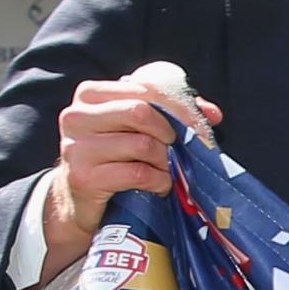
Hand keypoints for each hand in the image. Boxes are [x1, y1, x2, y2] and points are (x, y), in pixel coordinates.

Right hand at [42, 68, 222, 282]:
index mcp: (90, 94)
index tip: (200, 125)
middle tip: (181, 149)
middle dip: (171, 132)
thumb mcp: (139, 128)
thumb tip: (212, 113)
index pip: (144, 88)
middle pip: (141, 112)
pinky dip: (159, 180)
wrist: (82, 201)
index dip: (179, 106)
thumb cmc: (117, 157)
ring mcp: (76, 148)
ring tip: (167, 169)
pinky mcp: (83, 178)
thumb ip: (172, 112)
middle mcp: (76, 116)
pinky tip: (160, 185)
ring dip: (165, 161)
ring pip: (142, 144)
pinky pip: (138, 173)